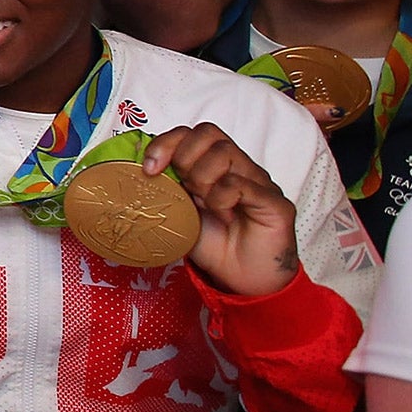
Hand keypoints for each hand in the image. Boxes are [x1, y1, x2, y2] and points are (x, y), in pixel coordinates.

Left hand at [144, 123, 301, 296]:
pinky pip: (241, 184)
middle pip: (208, 133)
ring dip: (202, 179)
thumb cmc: (214, 244)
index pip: (191, 132)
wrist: (242, 279)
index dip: (166, 143)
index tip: (149, 169)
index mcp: (214, 166)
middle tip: (185, 190)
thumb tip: (137, 171)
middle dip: (184, 159)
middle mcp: (238, 167)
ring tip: (204, 205)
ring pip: (225, 153)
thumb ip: (167, 188)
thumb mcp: (179, 212)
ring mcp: (258, 182)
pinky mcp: (274, 201)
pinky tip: (222, 216)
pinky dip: (222, 199)